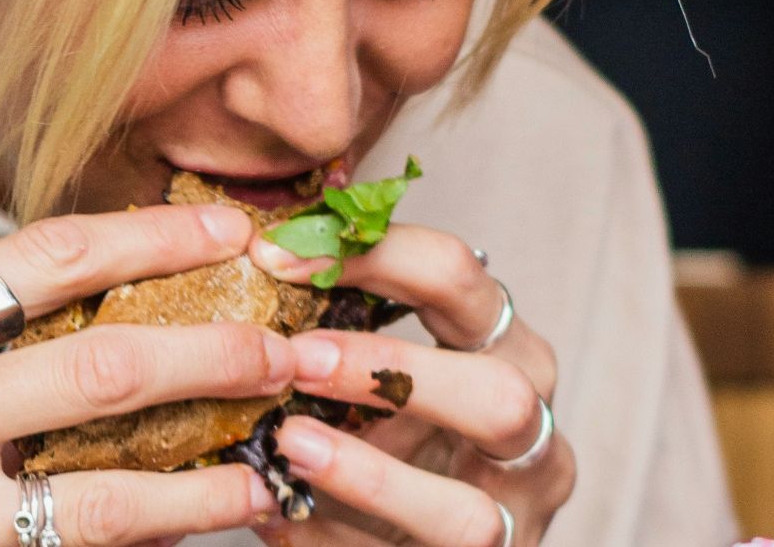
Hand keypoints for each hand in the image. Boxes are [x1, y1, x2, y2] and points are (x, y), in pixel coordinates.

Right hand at [0, 203, 301, 545]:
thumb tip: (74, 310)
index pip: (40, 256)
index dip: (152, 236)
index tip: (229, 232)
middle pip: (102, 362)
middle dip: (218, 351)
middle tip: (288, 346)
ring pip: (106, 484)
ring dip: (207, 471)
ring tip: (271, 461)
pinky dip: (143, 538)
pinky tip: (195, 525)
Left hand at [248, 225, 575, 546]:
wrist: (403, 532)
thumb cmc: (380, 433)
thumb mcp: (364, 374)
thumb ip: (329, 328)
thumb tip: (243, 261)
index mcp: (501, 344)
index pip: (454, 274)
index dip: (368, 255)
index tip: (272, 255)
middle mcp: (530, 425)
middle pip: (499, 391)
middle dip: (393, 373)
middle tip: (297, 359)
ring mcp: (516, 512)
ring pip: (469, 509)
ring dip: (369, 477)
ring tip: (289, 445)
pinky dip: (346, 534)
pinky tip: (284, 511)